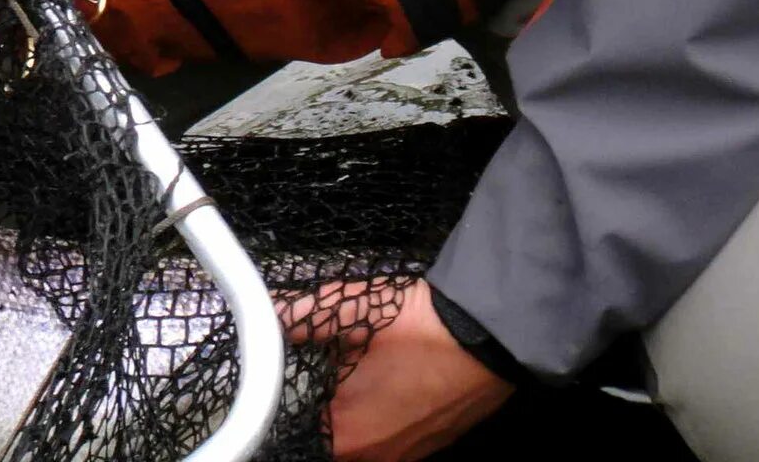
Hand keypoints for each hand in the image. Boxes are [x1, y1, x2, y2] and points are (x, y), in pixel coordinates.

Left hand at [278, 278, 512, 461]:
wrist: (489, 336)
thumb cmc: (419, 327)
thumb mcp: (351, 311)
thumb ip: (303, 317)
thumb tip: (269, 311)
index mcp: (346, 433)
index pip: (301, 433)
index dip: (290, 409)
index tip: (288, 386)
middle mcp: (374, 456)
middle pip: (331, 443)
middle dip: (319, 415)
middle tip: (319, 379)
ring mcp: (406, 456)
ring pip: (359, 447)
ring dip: (350, 421)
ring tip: (352, 383)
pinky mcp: (430, 448)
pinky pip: (389, 445)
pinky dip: (378, 424)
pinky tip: (382, 391)